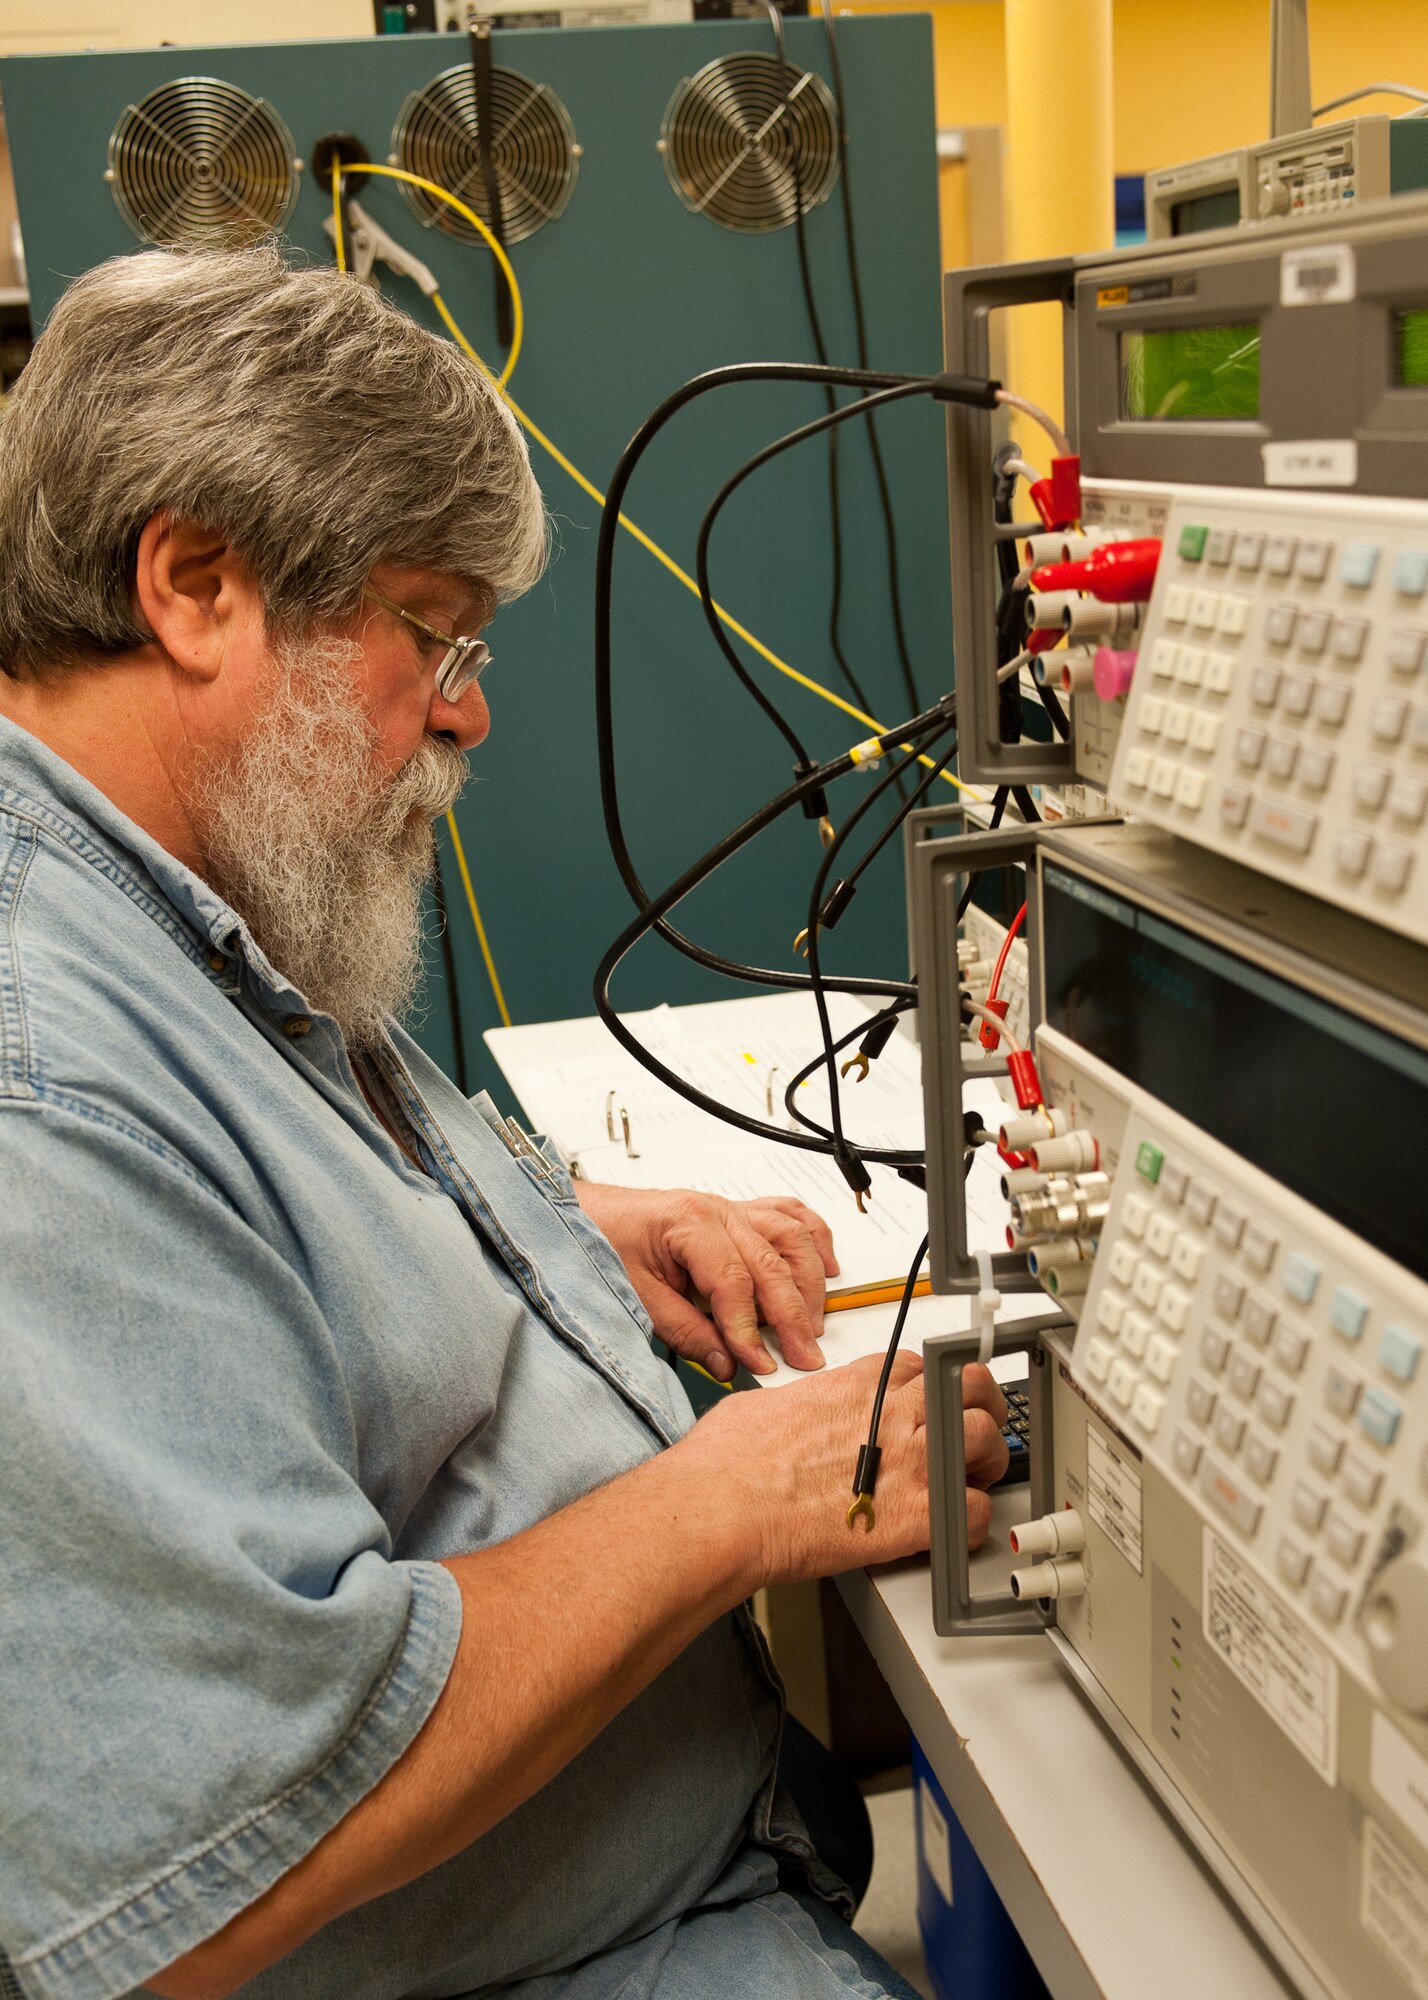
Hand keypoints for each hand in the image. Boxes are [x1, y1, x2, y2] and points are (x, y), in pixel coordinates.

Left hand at [575, 1183, 836, 1378]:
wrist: (591, 1213)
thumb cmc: (606, 1242)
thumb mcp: (636, 1296)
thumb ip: (685, 1332)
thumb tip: (727, 1364)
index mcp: (688, 1223)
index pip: (733, 1282)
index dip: (749, 1328)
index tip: (760, 1364)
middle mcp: (717, 1211)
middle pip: (771, 1262)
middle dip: (792, 1316)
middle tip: (804, 1357)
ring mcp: (732, 1209)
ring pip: (792, 1237)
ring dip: (810, 1282)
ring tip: (813, 1324)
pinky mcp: (739, 1213)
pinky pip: (790, 1216)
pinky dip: (815, 1240)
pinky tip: (827, 1267)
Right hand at [678, 1353, 1009, 1583]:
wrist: (722, 1509)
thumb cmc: (729, 1464)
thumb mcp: (767, 1405)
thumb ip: (804, 1405)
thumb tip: (800, 1417)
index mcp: (858, 1383)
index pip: (920, 1367)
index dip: (930, 1387)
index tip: (929, 1403)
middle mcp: (891, 1413)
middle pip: (968, 1389)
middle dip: (978, 1407)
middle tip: (973, 1428)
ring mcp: (909, 1460)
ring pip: (986, 1439)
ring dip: (985, 1460)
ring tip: (973, 1478)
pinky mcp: (915, 1515)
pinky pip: (975, 1511)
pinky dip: (973, 1521)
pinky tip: (954, 1528)